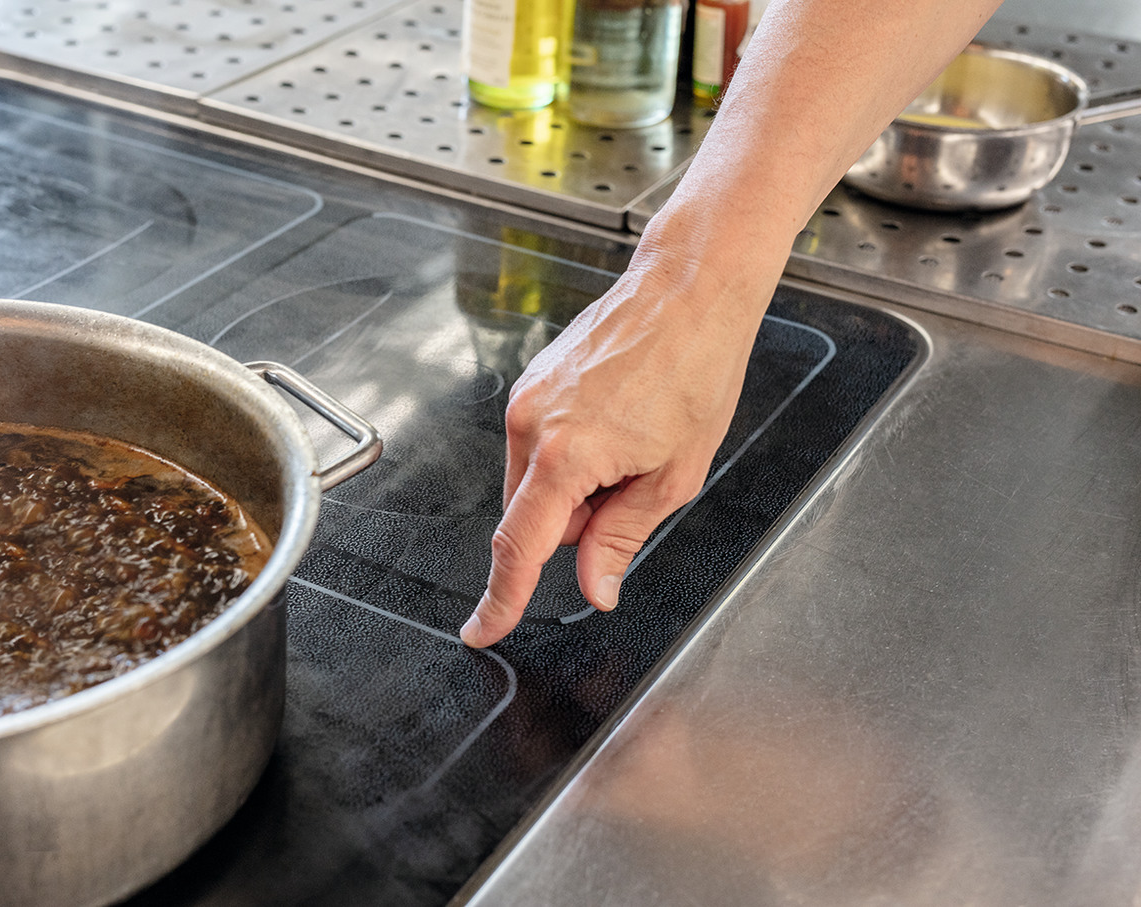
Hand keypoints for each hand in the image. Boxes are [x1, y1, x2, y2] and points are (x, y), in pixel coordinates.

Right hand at [459, 232, 778, 647]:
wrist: (690, 289)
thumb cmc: (694, 367)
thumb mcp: (673, 475)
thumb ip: (622, 538)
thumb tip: (595, 586)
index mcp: (565, 454)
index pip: (520, 548)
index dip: (502, 599)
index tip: (483, 628)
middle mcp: (531, 423)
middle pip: (536, 514)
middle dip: (579, 519)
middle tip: (636, 481)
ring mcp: (527, 397)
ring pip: (540, 480)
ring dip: (579, 483)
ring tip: (634, 437)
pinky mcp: (533, 381)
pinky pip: (542, 443)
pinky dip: (575, 451)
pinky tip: (620, 416)